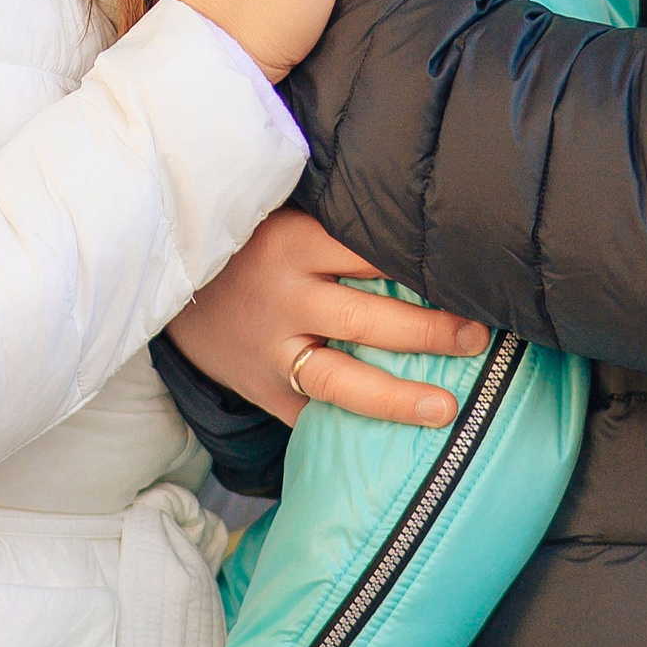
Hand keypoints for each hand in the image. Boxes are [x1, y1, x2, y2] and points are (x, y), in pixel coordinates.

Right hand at [168, 208, 491, 427]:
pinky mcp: (260, 388)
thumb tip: (422, 199)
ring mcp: (270, 349)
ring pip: (340, 379)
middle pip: (367, 320)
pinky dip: (347, 429)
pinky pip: (307, 415)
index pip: (371, 253)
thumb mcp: (285, 210)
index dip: (423, 266)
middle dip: (429, 331)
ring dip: (396, 397)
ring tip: (447, 409)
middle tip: (479, 337)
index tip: (472, 274)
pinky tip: (391, 447)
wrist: (168, 282)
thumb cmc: (247, 238)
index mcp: (296, 243)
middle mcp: (286, 297)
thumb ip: (340, 211)